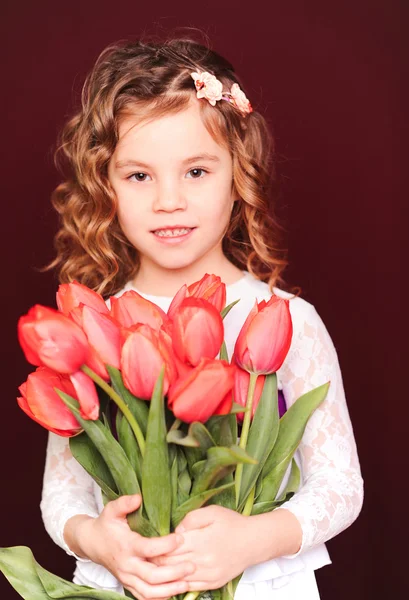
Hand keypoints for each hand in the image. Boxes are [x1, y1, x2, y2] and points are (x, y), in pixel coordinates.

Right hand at [66, 494, 194, 599]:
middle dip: (173, 573)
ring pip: (148, 592)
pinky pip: (143, 597)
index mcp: (126, 545)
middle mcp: (127, 565)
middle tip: (192, 565)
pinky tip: (174, 592)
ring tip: (187, 583)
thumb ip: (124, 503)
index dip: (165, 545)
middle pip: (151, 576)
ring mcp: (127, 578)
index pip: (148, 549)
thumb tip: (138, 497)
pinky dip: (159, 597)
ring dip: (169, 590)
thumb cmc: (106, 524)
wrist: (91, 543)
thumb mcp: (112, 510)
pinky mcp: (128, 585)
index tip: (181, 538)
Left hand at [152, 505, 254, 591]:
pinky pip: (190, 587)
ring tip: (151, 570)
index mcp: (200, 540)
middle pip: (171, 564)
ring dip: (164, 575)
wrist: (255, 541)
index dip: (155, 548)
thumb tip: (176, 531)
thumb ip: (190, 519)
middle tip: (143, 558)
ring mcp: (209, 574)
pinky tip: (170, 579)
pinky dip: (178, 584)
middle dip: (156, 562)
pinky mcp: (213, 583)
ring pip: (179, 578)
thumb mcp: (212, 512)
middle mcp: (203, 560)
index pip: (169, 548)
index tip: (145, 544)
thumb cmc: (232, 523)